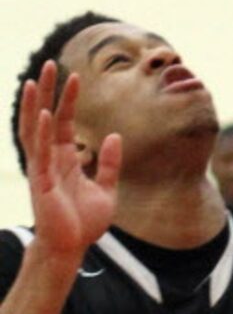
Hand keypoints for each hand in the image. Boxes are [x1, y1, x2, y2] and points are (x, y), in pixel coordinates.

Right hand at [18, 63, 120, 267]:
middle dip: (46, 92)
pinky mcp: (42, 183)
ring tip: (35, 79)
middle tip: (49, 63)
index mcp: (63, 159)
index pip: (63, 121)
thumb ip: (110, 163)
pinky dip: (42, 132)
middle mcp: (49, 160)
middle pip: (44, 118)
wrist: (71, 250)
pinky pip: (40, 153)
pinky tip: (44, 113)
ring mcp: (42, 170)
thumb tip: (115, 135)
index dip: (67, 98)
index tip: (74, 75)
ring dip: (36, 104)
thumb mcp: (105, 189)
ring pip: (35, 130)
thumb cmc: (83, 223)